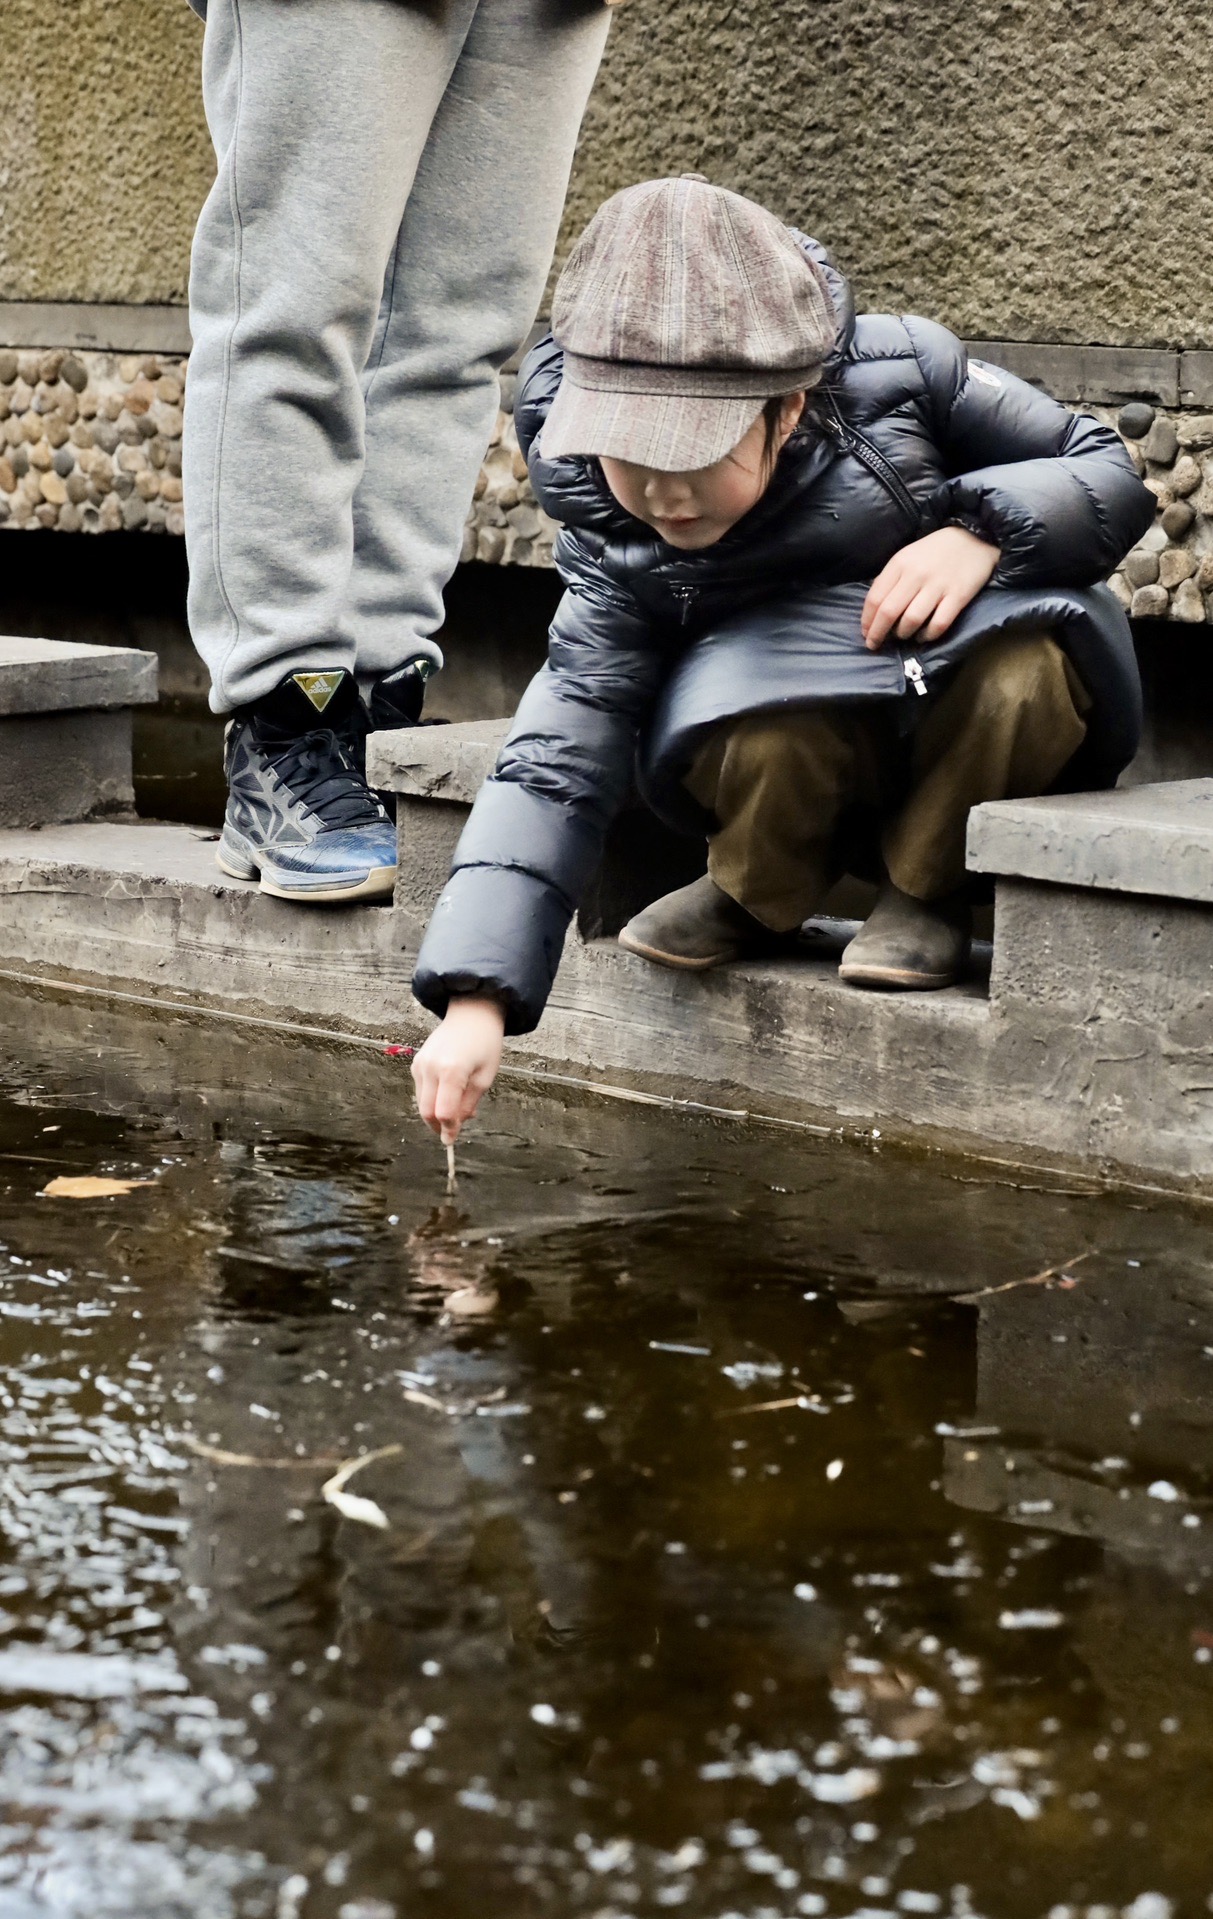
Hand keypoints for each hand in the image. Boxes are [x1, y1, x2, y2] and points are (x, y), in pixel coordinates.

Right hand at [412, 997, 505, 1145]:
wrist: (471, 1014)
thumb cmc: (485, 1044)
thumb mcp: (485, 1077)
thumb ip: (468, 1104)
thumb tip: (455, 1126)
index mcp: (452, 1071)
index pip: (443, 1112)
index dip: (448, 1130)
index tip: (451, 1142)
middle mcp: (431, 1068)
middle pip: (427, 1111)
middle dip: (438, 1126)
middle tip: (453, 1130)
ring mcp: (420, 1064)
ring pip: (421, 1103)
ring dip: (436, 1112)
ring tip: (458, 1108)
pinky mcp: (417, 1063)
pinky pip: (421, 1090)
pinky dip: (432, 1099)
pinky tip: (450, 1093)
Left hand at [862, 526, 1000, 650]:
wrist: (974, 538)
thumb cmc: (935, 551)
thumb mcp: (907, 556)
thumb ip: (891, 579)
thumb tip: (875, 610)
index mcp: (900, 563)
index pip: (875, 598)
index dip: (867, 621)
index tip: (866, 634)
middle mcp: (916, 574)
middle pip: (889, 612)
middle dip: (878, 634)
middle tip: (875, 645)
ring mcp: (938, 586)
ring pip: (912, 620)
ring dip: (903, 634)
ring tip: (903, 636)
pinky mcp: (958, 596)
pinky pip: (938, 624)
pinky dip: (928, 635)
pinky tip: (923, 636)